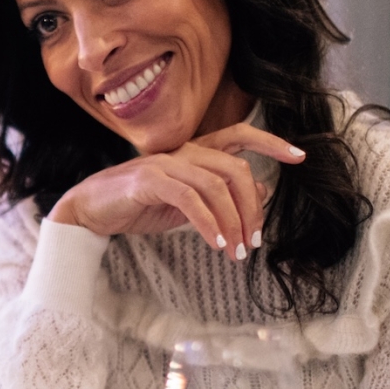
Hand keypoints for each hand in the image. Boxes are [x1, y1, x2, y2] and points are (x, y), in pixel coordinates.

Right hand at [47, 123, 305, 258]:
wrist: (89, 210)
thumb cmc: (138, 206)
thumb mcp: (188, 203)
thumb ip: (221, 195)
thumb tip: (263, 189)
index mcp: (193, 152)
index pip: (239, 135)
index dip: (271, 143)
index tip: (300, 157)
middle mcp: (182, 151)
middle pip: (235, 169)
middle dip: (252, 208)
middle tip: (254, 241)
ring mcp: (165, 163)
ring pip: (216, 186)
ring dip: (233, 223)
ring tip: (236, 252)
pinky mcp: (149, 181)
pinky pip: (190, 199)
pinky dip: (208, 224)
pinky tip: (216, 245)